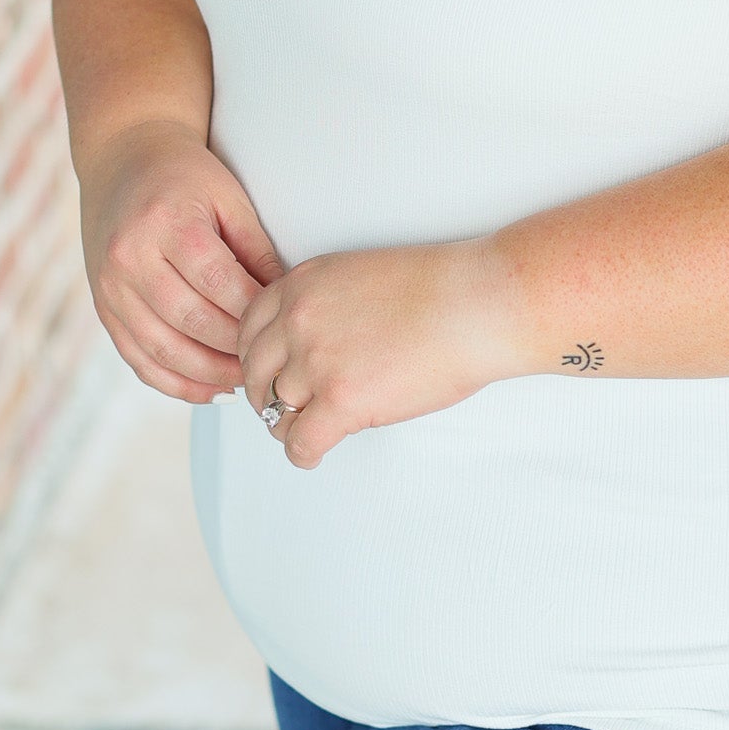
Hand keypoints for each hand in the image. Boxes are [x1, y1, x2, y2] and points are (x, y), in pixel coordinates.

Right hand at [78, 119, 286, 402]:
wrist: (123, 159)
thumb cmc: (186, 176)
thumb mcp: (229, 198)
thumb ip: (257, 250)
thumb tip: (286, 301)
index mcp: (166, 224)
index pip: (218, 283)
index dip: (254, 311)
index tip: (284, 325)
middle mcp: (129, 258)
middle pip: (190, 320)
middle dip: (235, 347)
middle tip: (273, 361)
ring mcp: (110, 287)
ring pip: (163, 348)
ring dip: (209, 374)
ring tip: (247, 380)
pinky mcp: (103, 308)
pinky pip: (138, 358)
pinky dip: (175, 381)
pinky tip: (209, 389)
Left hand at [236, 239, 521, 469]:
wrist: (478, 303)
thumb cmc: (440, 288)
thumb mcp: (359, 275)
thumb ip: (323, 304)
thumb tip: (308, 347)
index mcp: (303, 284)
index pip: (250, 329)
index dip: (257, 358)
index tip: (269, 373)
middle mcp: (299, 321)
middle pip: (255, 372)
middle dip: (267, 394)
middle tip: (285, 407)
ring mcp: (316, 362)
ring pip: (274, 411)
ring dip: (289, 425)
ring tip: (310, 431)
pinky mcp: (341, 402)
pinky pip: (300, 443)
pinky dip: (303, 454)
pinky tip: (315, 454)